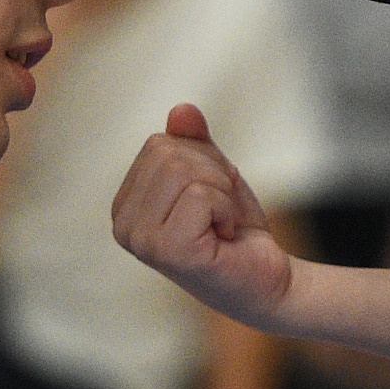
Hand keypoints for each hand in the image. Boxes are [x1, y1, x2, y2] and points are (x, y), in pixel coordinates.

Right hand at [111, 103, 293, 327]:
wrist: (266, 279)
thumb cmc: (235, 229)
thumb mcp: (214, 174)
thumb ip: (193, 142)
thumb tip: (182, 109)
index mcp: (124, 206)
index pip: (159, 144)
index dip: (201, 162)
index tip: (211, 199)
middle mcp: (123, 226)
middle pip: (170, 154)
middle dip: (213, 175)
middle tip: (221, 213)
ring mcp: (142, 242)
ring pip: (185, 171)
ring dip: (222, 194)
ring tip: (222, 225)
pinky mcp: (169, 251)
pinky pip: (202, 195)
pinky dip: (227, 210)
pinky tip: (226, 238)